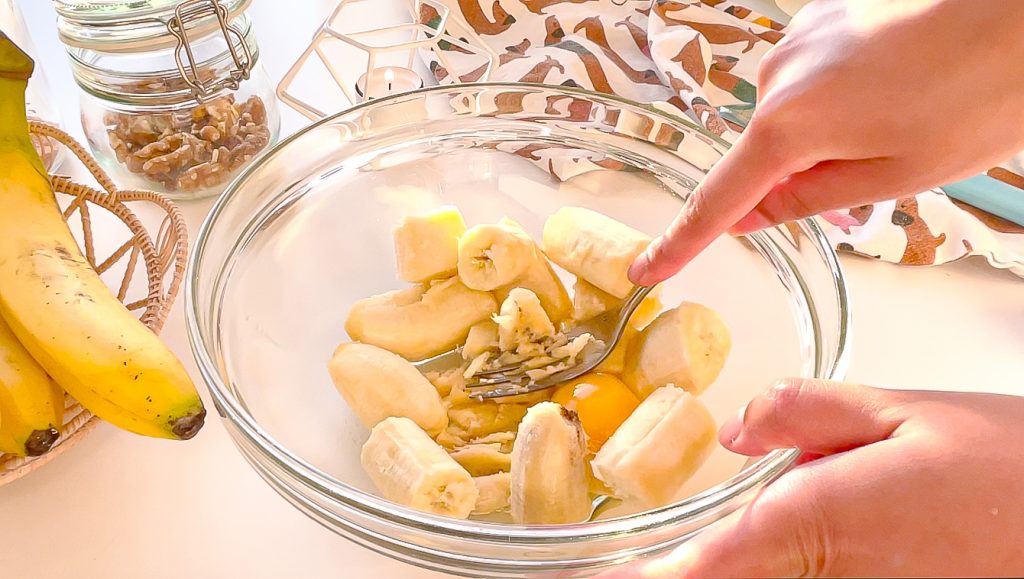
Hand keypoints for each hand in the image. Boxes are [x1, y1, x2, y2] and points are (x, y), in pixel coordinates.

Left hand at [597, 379, 1023, 577]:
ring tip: (720, 535)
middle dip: (679, 570)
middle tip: (646, 548)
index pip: (699, 570)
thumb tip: (736, 430)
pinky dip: (776, 566)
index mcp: (812, 524)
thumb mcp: (902, 411)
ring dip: (732, 563)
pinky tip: (797, 537)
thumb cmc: (1006, 470)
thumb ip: (804, 413)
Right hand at [630, 0, 1023, 284]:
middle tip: (882, 166)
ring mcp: (801, 36)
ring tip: (907, 114)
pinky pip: (813, 76)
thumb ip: (810, 199)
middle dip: (802, 174)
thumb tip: (753, 213)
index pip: (719, 199)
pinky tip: (901, 83)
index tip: (647, 268)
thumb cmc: (982, 91)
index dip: (682, 242)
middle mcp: (778, 73)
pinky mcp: (826, 14)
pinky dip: (844, 94)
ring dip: (830, 131)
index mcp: (790, 123)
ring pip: (793, 113)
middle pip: (765, 152)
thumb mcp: (898, 174)